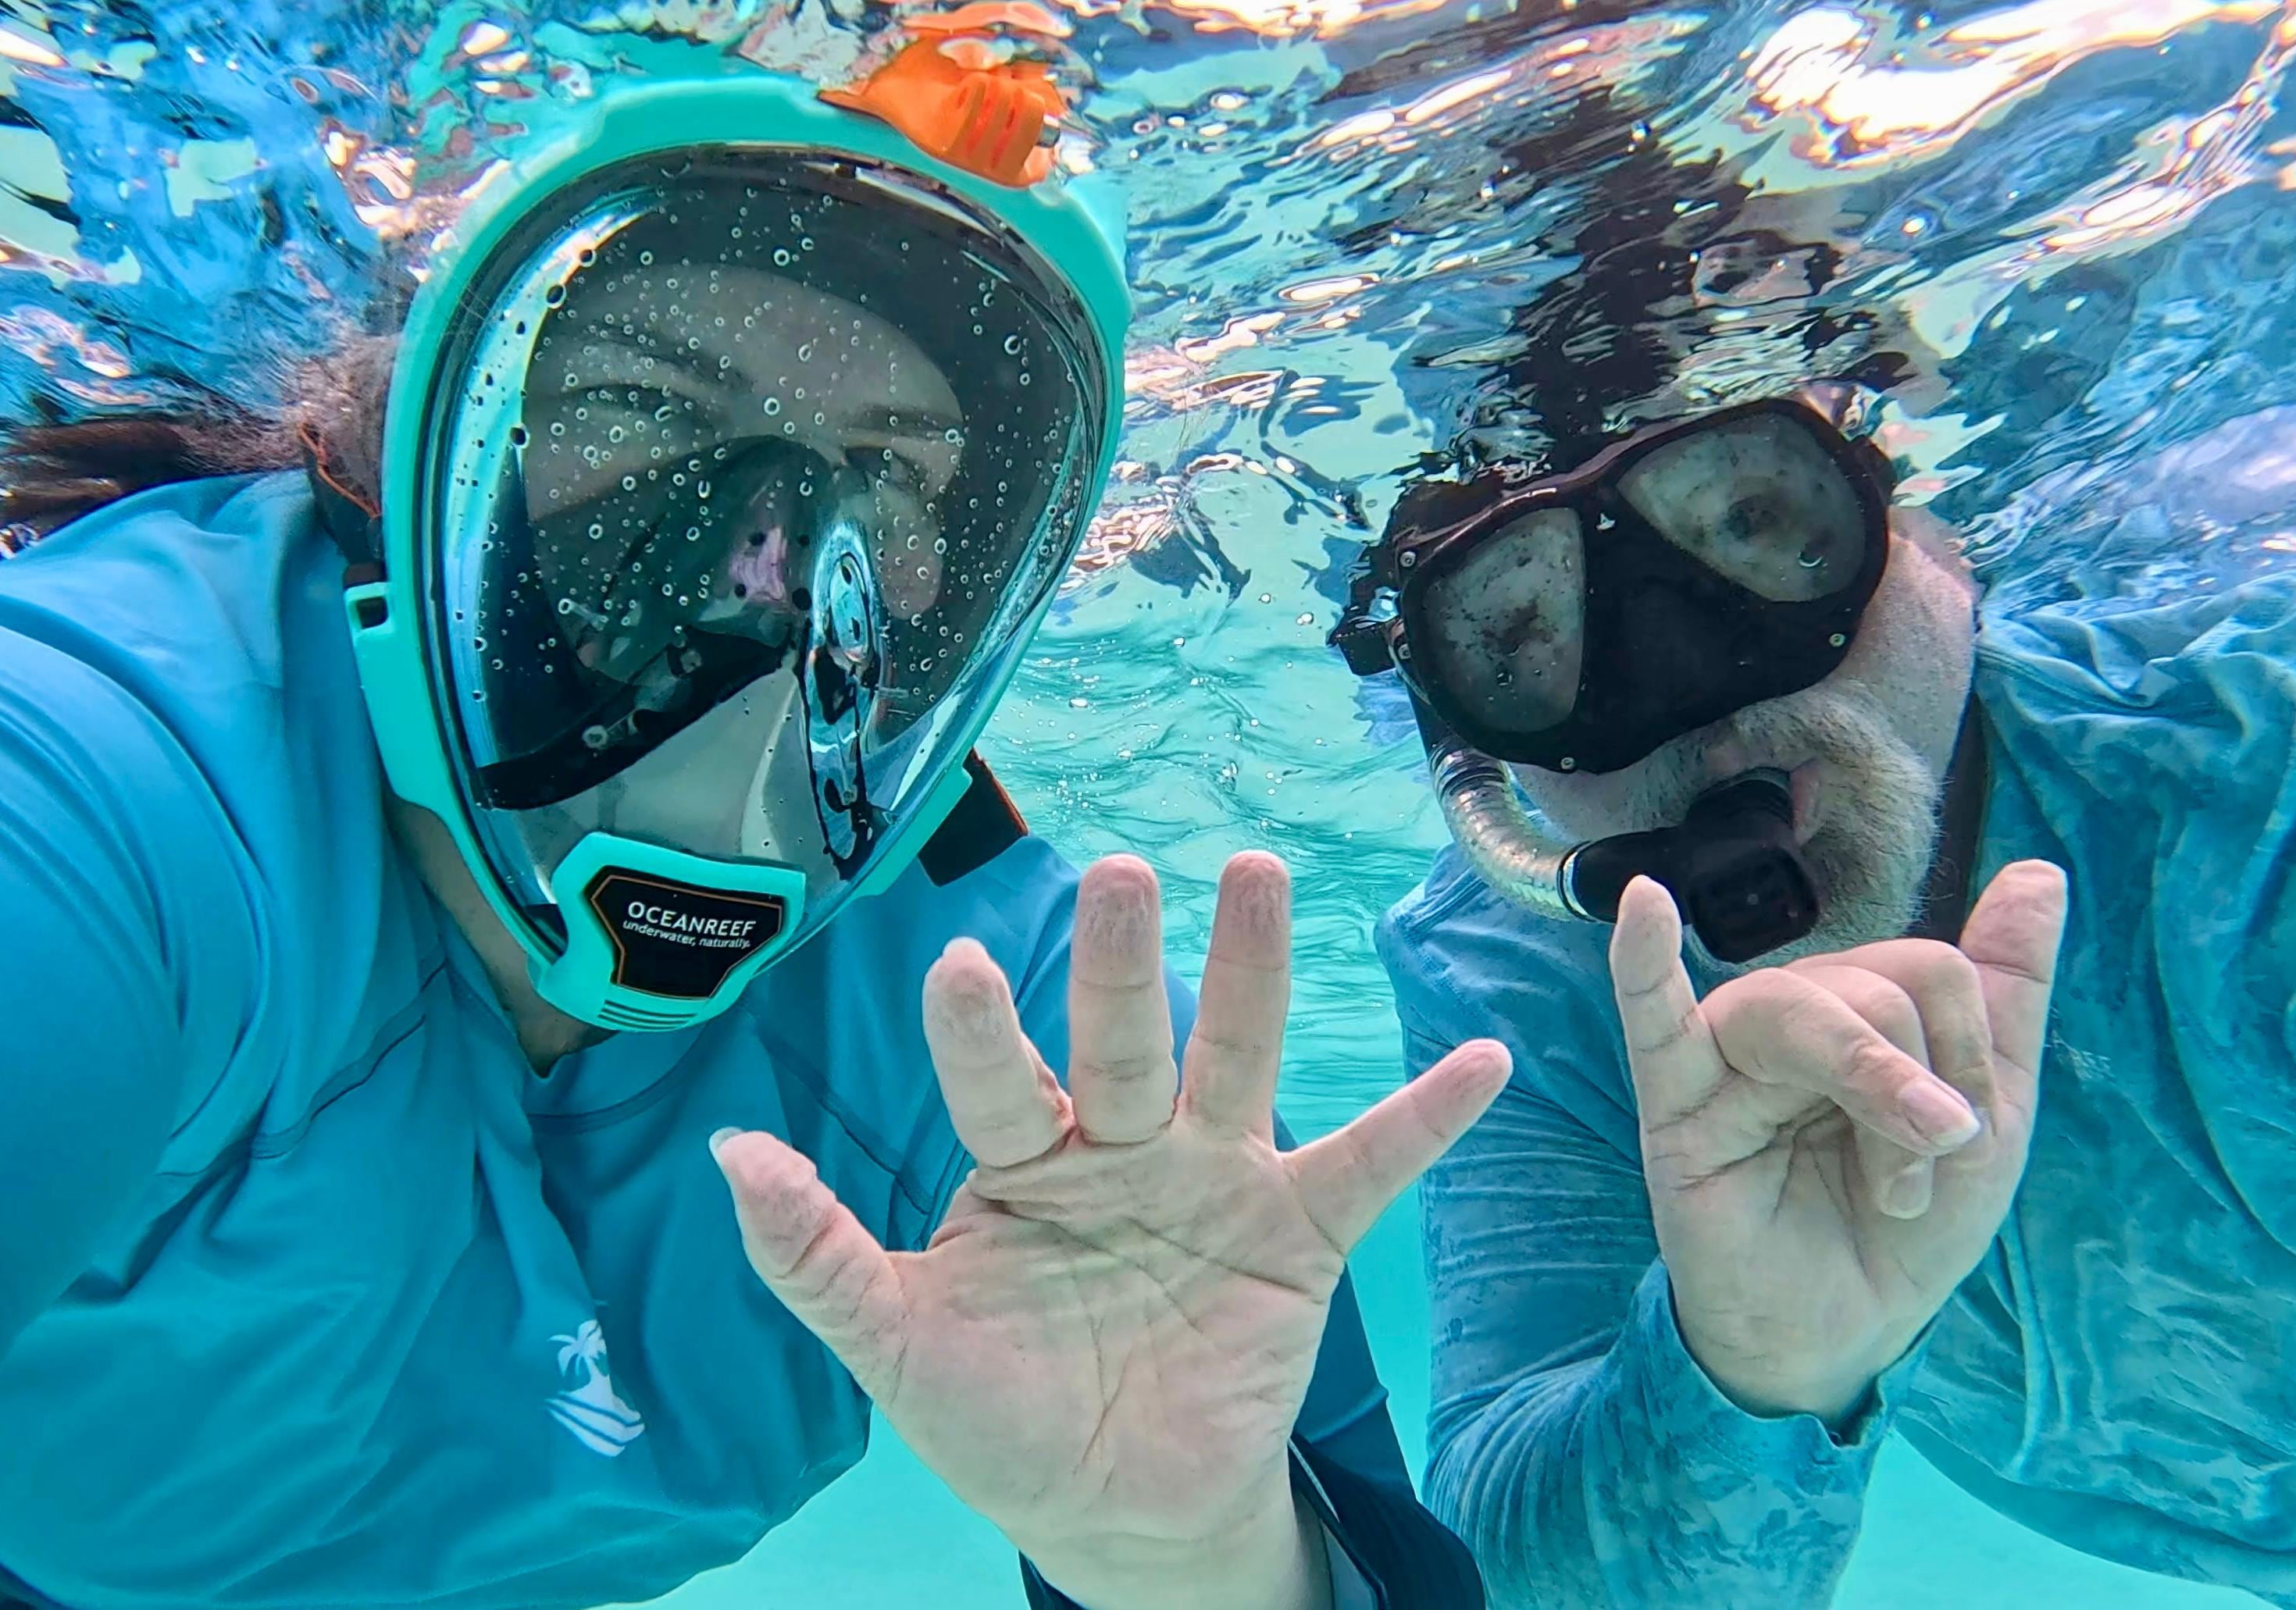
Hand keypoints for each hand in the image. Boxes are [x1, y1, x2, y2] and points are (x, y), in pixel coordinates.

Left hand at [711, 851, 1510, 1609]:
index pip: (995, 1083)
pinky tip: (1479, 1062)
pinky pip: (1369, 1168)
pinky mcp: (1298, 1236)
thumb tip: (727, 1155)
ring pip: (1236, 1061)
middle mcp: (1121, 1146)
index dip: (980, 1033)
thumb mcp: (897, 1346)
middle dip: (1122, 963)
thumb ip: (816, 1258)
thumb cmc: (999, 1414)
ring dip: (1253, 975)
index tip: (962, 969)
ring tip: (1259, 874)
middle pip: (1123, 1041)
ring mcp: (1214, 1180)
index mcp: (1021, 1161)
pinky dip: (1427, 1119)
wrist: (1114, 1511)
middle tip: (1122, 873)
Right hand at [1611, 861, 2066, 1425]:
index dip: (1969, 1052)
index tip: (1964, 1139)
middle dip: (1922, 1086)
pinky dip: (1643, 959)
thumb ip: (2005, 991)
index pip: (1927, 968)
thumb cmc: (1902, 1224)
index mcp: (1860, 1006)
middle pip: (1872, 984)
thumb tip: (2041, 871)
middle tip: (1919, 1183)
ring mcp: (1725, 1054)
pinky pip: (1652, 1017)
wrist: (1845, 1333)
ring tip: (1899, 1186)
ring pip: (1800, 1009)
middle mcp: (1792, 1014)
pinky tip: (1645, 905)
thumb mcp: (1983, 1113)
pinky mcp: (1675, 1106)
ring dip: (1872, 1089)